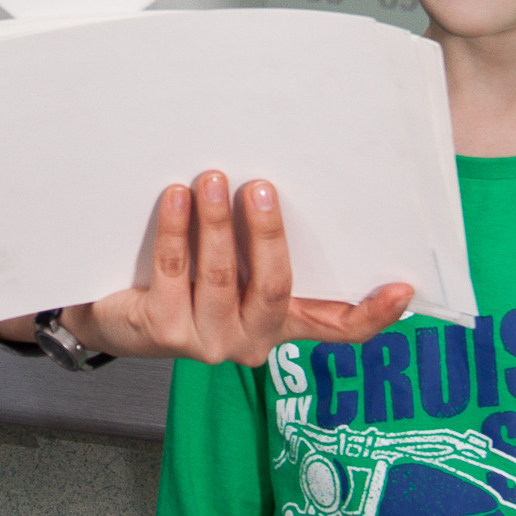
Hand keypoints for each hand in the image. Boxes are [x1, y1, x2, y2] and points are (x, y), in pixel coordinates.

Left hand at [0, 171, 413, 365]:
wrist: (111, 312)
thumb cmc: (184, 274)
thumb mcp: (232, 261)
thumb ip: (260, 239)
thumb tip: (282, 175)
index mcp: (279, 321)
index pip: (338, 328)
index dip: (373, 314)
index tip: (404, 286)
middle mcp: (251, 340)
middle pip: (275, 288)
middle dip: (269, 233)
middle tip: (262, 186)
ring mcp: (208, 341)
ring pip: (221, 277)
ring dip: (217, 223)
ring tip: (214, 177)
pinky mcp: (164, 332)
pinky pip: (172, 271)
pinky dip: (175, 229)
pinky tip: (174, 196)